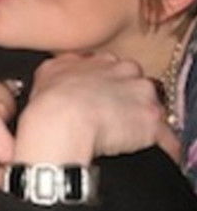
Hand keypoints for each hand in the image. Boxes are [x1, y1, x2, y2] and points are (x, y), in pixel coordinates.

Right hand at [15, 53, 170, 163]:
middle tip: (113, 115)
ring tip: (126, 136)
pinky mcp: (152, 120)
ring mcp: (141, 94)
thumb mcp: (47, 72)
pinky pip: (164, 135)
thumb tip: (62, 68)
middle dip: (129, 98)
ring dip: (141, 119)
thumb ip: (63, 66)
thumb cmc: (49, 102)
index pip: (115, 68)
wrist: (60, 120)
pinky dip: (158, 144)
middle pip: (137, 83)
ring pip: (151, 106)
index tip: (102, 96)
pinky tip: (144, 150)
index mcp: (101, 60)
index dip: (109, 84)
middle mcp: (125, 71)